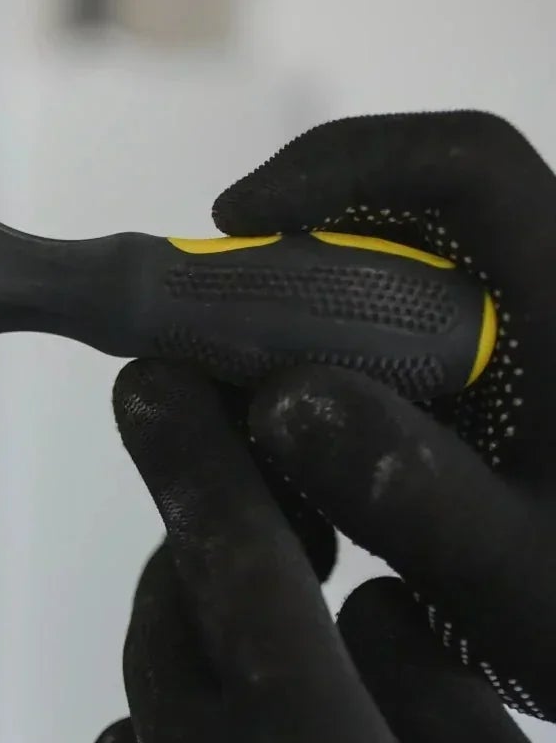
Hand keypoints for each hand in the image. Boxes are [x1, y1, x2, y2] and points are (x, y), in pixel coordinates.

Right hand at [215, 110, 555, 717]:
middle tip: (218, 352)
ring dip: (316, 337)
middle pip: (423, 224)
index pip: (468, 165)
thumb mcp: (516, 578)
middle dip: (300, 268)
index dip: (343, 164)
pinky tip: (323, 482)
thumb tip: (280, 396)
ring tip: (260, 431)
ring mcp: (538, 362)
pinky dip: (350, 391)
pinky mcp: (520, 411)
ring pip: (414, 293)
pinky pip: (422, 358)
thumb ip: (412, 492)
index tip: (235, 228)